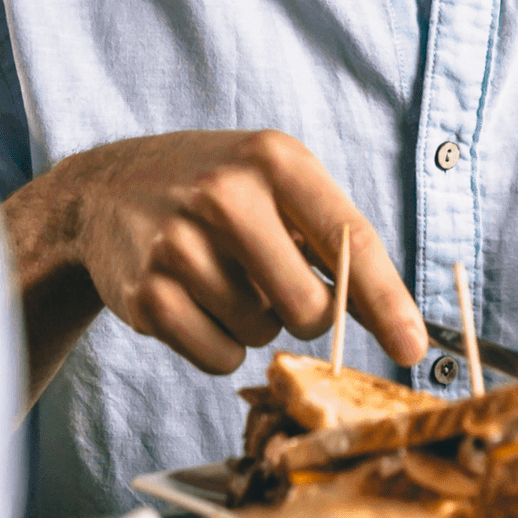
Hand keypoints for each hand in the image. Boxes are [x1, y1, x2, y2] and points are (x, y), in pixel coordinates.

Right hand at [4, 130, 429, 376]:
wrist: (104, 192)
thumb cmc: (213, 191)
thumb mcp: (274, 184)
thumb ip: (333, 243)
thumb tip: (398, 321)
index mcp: (274, 160)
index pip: (349, 240)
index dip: (388, 302)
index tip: (413, 347)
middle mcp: (225, 196)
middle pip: (308, 308)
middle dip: (307, 316)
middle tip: (278, 288)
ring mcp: (179, 245)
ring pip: (260, 335)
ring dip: (254, 324)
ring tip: (221, 279)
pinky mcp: (146, 294)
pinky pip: (219, 357)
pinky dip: (219, 345)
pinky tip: (194, 302)